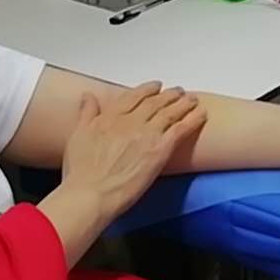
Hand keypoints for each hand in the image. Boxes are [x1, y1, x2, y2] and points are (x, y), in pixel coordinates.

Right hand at [61, 82, 207, 218]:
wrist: (92, 193)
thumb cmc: (81, 172)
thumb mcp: (77, 136)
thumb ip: (86, 113)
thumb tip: (89, 97)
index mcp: (111, 116)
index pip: (134, 96)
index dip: (147, 90)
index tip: (155, 86)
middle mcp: (131, 120)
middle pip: (155, 102)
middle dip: (169, 95)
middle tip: (178, 92)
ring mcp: (147, 133)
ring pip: (170, 112)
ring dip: (183, 103)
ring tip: (192, 99)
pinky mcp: (161, 149)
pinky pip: (181, 129)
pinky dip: (193, 119)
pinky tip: (202, 114)